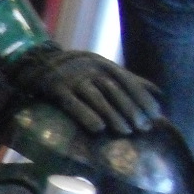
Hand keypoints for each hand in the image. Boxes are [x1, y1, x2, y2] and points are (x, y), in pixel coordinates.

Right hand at [6, 45, 160, 135]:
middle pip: (115, 90)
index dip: (142, 98)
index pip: (128, 81)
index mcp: (103, 64)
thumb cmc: (74, 70)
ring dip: (113, 115)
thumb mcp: (101, 68)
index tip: (155, 115)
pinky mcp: (55, 88)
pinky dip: (86, 115)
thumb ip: (128, 79)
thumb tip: (159, 92)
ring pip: (97, 97)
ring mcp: (72, 77)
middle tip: (143, 128)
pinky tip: (98, 128)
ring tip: (125, 132)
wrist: (34, 61)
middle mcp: (89, 68)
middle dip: (131, 109)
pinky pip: (72, 103)